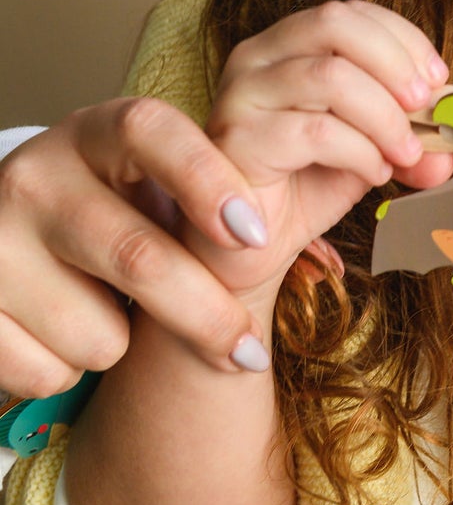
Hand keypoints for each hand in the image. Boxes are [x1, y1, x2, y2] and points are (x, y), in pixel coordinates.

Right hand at [0, 101, 278, 392]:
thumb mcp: (152, 185)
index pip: (153, 132)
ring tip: (105, 311)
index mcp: (97, 133)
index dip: (205, 178)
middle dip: (206, 315)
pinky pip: (49, 372)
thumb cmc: (107, 213)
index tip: (254, 231)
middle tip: (249, 353)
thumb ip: (234, 190)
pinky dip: (67, 372)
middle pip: (137, 254)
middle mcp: (39, 177)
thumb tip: (363, 182)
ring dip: (123, 345)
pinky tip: (53, 332)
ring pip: (99, 333)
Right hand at [189, 1, 452, 303]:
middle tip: (424, 107)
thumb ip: (409, 140)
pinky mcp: (239, 141)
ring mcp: (242, 96)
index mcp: (287, 47)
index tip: (438, 81)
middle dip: (394, 62)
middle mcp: (257, 58)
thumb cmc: (303, 189)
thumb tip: (450, 147)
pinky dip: (361, 152)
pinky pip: (316, 132)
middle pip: (334, 23)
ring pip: (330, 76)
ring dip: (384, 116)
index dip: (402, 39)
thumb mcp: (369, 153)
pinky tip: (373, 174)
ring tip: (403, 154)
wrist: (247, 249)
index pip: (349, 13)